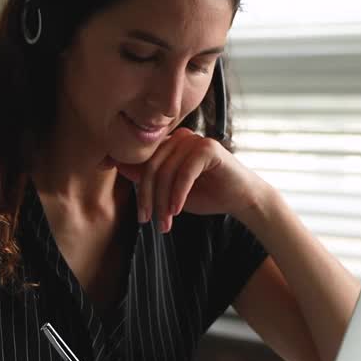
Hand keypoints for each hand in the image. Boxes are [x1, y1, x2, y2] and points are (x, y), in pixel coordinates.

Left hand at [114, 127, 264, 232]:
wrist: (241, 199)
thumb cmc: (206, 194)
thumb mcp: (170, 191)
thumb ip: (147, 178)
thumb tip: (118, 166)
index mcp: (169, 143)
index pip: (142, 160)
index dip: (130, 176)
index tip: (125, 197)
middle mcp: (180, 137)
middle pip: (151, 167)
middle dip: (148, 197)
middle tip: (147, 221)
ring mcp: (194, 140)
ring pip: (166, 172)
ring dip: (163, 201)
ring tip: (165, 223)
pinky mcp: (209, 148)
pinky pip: (184, 173)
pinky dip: (179, 194)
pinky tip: (177, 211)